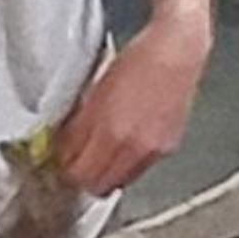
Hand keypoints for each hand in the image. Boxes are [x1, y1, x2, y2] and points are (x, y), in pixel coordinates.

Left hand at [53, 10, 212, 198]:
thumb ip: (80, 123)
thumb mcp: (96, 89)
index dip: (65, 168)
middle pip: (96, 185)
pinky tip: (124, 147)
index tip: (62, 162)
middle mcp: (130, 145)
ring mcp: (150, 150)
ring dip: (105, 175)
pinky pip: (138, 171)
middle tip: (76, 165)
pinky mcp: (165, 149)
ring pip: (117, 183)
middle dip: (83, 177)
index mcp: (108, 128)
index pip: (76, 170)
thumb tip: (64, 145)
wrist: (176, 52)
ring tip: (100, 157)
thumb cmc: (138, 61)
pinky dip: (126, 165)